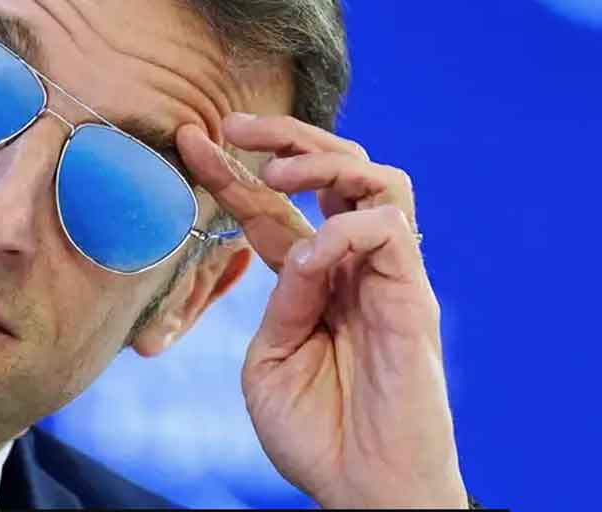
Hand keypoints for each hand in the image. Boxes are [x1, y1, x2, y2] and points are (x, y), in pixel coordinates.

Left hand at [177, 113, 466, 508]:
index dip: (231, 170)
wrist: (360, 487)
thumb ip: (278, 302)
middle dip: (285, 137)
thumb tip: (296, 252)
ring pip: (378, 177)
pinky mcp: (413, 297)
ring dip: (323, 162)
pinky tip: (314, 256)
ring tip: (277, 176)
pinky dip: (345, 229)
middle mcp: (349, 266)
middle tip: (236, 126)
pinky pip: (390, 230)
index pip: (270, 208)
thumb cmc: (314, 432)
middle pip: (333, 170)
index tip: (189, 139)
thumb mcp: (269, 360)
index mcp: (308, 278)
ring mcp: (385, 277)